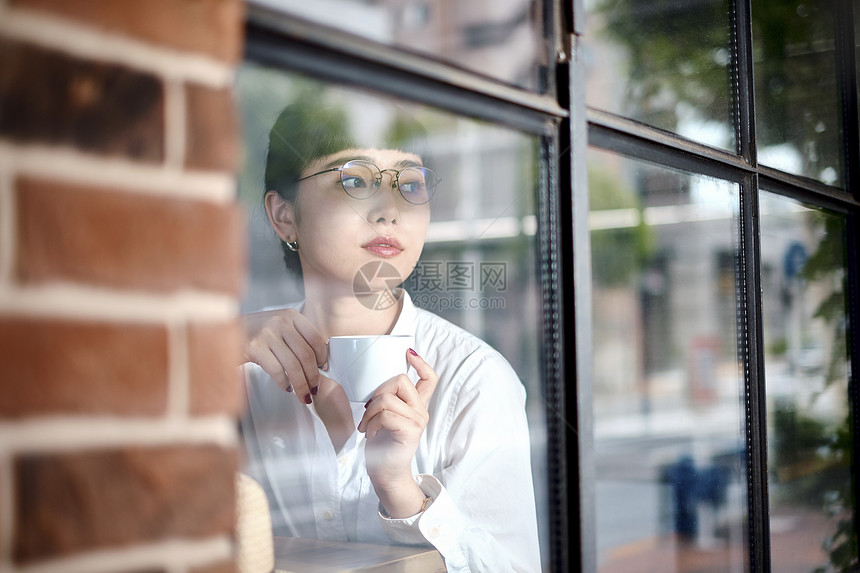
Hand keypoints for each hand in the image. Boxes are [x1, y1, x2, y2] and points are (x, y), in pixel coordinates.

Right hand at [242, 308, 326, 403]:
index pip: (316, 338)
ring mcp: (267, 334)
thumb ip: (296, 338)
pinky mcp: (254, 347)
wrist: (223, 332)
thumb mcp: (278, 327)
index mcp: (290, 315)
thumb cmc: (254, 333)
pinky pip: (277, 370)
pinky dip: (284, 383)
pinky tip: (286, 387)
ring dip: (301, 385)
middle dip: (313, 376)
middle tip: (314, 389)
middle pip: (306, 355)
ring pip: (293, 366)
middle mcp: (280, 322)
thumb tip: (317, 362)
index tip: (323, 369)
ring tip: (303, 394)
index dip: (322, 357)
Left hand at [358, 349, 437, 516]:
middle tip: (368, 413)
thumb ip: (386, 399)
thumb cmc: (381, 445)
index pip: (430, 378)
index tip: (408, 353)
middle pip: (400, 380)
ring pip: (387, 398)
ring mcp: (417, 421)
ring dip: (369, 413)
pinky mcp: (410, 431)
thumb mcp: (384, 416)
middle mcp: (421, 411)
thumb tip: (372, 379)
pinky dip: (372, 424)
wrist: (385, 474)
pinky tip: (372, 434)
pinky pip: (385, 415)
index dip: (421, 362)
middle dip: (377, 392)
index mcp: (416, 405)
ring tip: (367, 427)